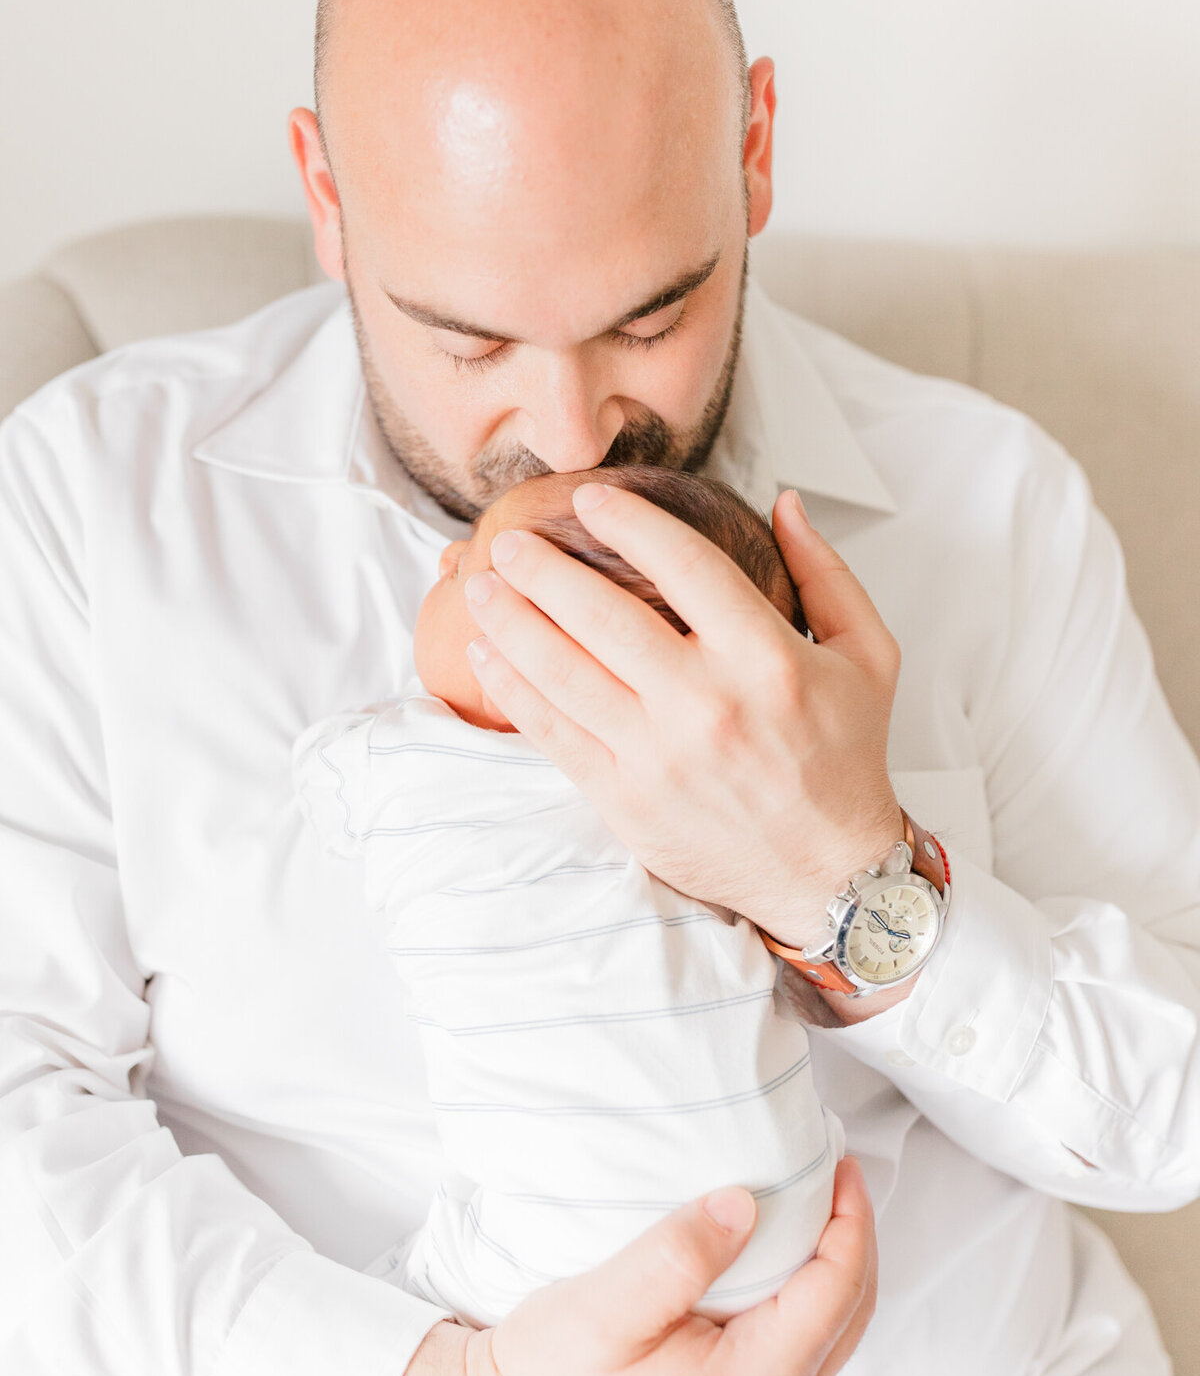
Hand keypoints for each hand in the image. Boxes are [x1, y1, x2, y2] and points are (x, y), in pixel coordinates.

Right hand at [371, 1157, 875, 1375]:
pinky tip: (777, 1255)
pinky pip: (802, 1348)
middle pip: (850, 1313)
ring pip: (831, 1333)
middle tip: (835, 1168)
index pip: (837, 1289)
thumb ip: (679, 1254)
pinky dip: (808, 1294)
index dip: (850, 1217)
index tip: (836, 1158)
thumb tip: (746, 1203)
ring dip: (835, 1264)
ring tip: (815, 1201)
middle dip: (854, 1235)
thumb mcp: (604, 1305)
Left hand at [464, 482, 902, 946]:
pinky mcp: (626, 799)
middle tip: (510, 541)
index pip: (684, 565)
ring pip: (564, 671)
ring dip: (511, 622)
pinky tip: (488, 657)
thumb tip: (784, 503)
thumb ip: (826, 572)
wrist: (829, 876)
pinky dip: (513, 689)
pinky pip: (553, 733)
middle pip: (602, 615)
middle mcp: (707, 704)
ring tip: (481, 588)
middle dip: (543, 569)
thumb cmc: (845, 759)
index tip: (589, 499)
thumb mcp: (867, 656)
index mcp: (767, 657)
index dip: (629, 522)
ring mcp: (659, 756)